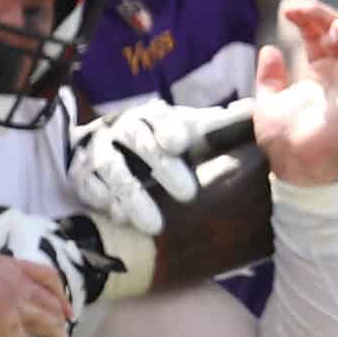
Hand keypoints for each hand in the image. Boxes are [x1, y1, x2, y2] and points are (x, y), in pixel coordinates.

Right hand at [0, 250, 79, 336]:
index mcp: (12, 268)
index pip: (47, 278)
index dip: (59, 294)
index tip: (66, 307)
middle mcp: (21, 287)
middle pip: (51, 306)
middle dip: (61, 321)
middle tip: (64, 336)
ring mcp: (17, 309)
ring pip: (50, 327)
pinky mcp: (7, 330)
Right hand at [68, 98, 245, 234]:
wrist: (111, 146)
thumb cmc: (164, 140)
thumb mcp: (193, 130)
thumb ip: (221, 125)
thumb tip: (255, 111)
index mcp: (153, 115)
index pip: (160, 116)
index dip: (169, 128)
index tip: (180, 144)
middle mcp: (123, 128)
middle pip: (138, 142)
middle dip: (162, 168)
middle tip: (188, 195)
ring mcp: (99, 151)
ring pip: (112, 169)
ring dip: (133, 197)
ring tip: (154, 225)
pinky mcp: (81, 174)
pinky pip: (90, 188)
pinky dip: (105, 204)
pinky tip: (122, 220)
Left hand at [254, 0, 337, 187]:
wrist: (296, 166)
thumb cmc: (284, 140)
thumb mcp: (267, 101)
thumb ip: (270, 76)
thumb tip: (269, 49)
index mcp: (318, 71)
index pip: (319, 32)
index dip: (307, 15)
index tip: (288, 8)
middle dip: (325, 12)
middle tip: (303, 10)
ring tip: (329, 32)